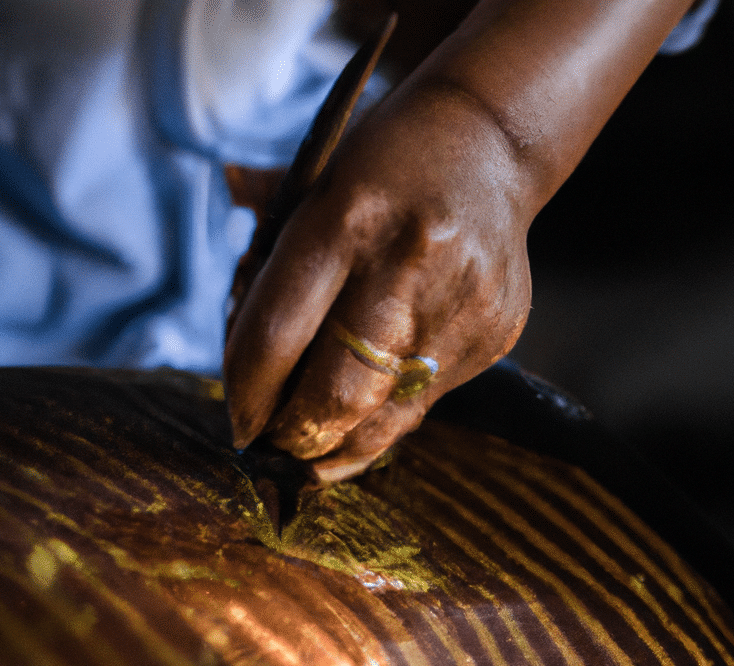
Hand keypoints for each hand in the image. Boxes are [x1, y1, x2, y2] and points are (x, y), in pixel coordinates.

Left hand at [223, 80, 533, 483]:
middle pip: (336, 393)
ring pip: (387, 417)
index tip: (239, 419)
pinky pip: (426, 401)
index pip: (276, 334)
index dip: (248, 392)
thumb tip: (239, 313)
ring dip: (341, 445)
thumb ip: (273, 252)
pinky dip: (389, 416)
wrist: (492, 144)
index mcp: (347, 218)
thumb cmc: (386, 166)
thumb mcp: (317, 184)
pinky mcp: (493, 336)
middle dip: (296, 435)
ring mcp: (459, 308)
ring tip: (314, 453)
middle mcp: (406, 267)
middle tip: (276, 445)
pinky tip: (370, 413)